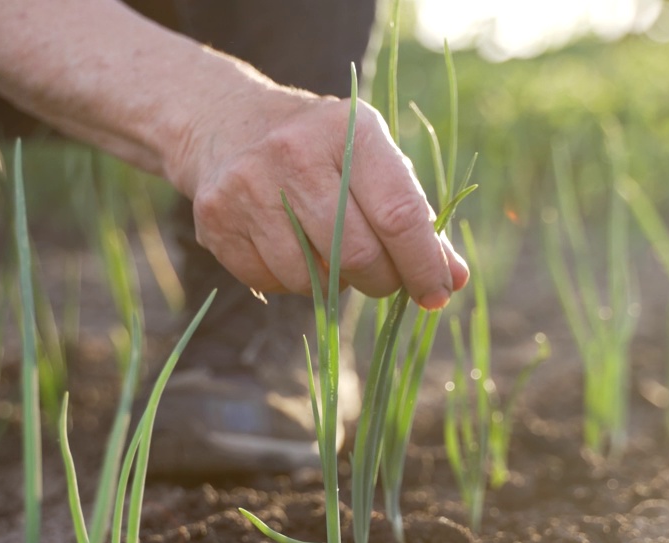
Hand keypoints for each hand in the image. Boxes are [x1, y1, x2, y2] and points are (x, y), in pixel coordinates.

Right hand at [175, 88, 468, 308]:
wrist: (226, 122)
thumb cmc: (321, 148)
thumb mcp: (372, 159)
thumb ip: (415, 218)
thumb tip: (451, 280)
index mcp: (349, 130)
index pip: (398, 214)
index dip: (423, 264)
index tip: (436, 294)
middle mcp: (295, 153)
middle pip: (357, 254)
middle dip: (381, 281)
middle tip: (383, 278)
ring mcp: (249, 186)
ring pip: (312, 278)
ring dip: (333, 284)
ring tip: (330, 253)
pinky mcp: (217, 219)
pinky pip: (272, 283)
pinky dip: (292, 282)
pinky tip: (290, 249)